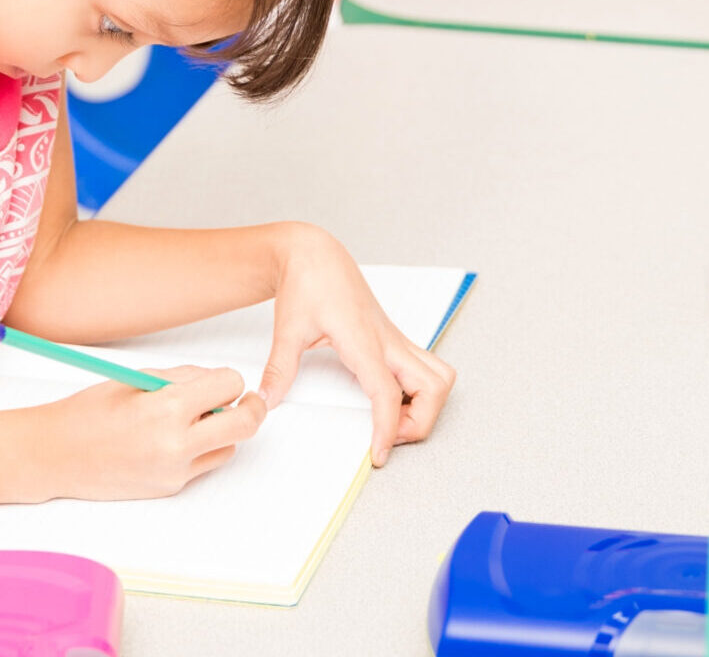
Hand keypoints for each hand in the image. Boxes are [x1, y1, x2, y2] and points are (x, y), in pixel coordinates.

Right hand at [32, 365, 268, 500]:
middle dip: (249, 406)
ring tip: (192, 420)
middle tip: (243, 399)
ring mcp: (175, 471)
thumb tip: (219, 381)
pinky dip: (199, 450)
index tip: (220, 379)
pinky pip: (204, 465)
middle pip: (245, 423)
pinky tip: (171, 440)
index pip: (230, 385)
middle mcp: (176, 443)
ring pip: (229, 447)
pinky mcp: (170, 488)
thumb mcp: (137, 379)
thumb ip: (184, 378)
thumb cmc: (89, 412)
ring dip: (222, 431)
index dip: (228, 378)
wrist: (55, 456)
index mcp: (167, 407)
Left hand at [260, 225, 457, 466]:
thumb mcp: (288, 328)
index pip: (388, 393)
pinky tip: (392, 399)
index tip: (377, 454)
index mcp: (364, 340)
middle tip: (387, 436)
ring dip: (428, 405)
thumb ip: (280, 368)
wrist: (316, 254)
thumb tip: (267, 400)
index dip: (387, 429)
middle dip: (420, 421)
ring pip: (440, 376)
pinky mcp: (394, 339)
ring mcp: (395, 339)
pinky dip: (420, 392)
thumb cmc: (307, 283)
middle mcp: (389, 341)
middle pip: (434, 387)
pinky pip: (426, 369)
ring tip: (394, 419)